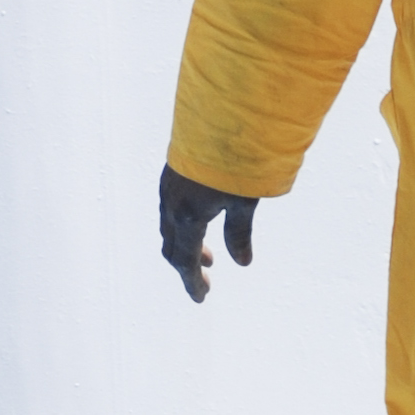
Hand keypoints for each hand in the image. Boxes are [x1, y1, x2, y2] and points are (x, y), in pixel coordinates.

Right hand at [160, 165, 258, 304]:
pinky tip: (201, 221)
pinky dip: (183, 225)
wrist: (218, 115)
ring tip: (209, 255)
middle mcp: (172, 204)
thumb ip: (240, 233)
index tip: (201, 299)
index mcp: (188, 216)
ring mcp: (169, 188)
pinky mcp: (172, 174)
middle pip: (173, 247)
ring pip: (171, 227)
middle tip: (206, 281)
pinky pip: (171, 210)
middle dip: (188, 267)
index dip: (192, 282)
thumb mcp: (244, 200)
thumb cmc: (237, 159)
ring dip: (187, 244)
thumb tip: (243, 263)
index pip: (185, 260)